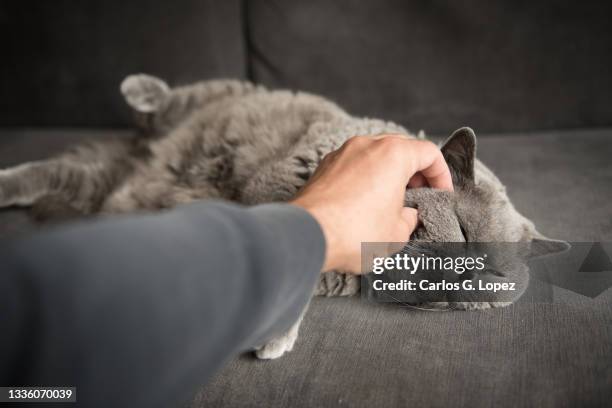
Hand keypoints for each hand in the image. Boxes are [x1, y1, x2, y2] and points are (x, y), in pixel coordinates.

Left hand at [290, 135, 452, 273]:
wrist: (307, 235)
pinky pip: (353, 165)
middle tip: (419, 196)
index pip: (429, 153)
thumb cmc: (354, 232)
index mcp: (393, 153)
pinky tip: (364, 202)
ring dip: (388, 173)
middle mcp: (367, 145)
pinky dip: (365, 178)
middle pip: (402, 148)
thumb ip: (409, 219)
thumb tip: (406, 215)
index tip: (441, 194)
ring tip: (391, 201)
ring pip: (375, 155)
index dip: (441, 175)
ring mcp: (342, 153)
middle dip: (415, 172)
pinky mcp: (323, 167)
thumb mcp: (397, 233)